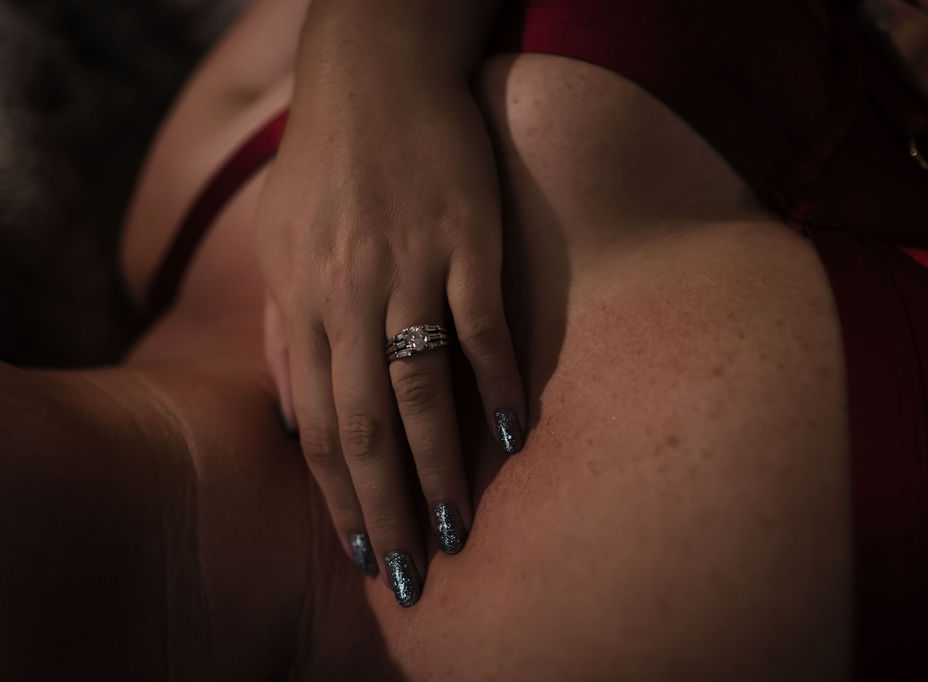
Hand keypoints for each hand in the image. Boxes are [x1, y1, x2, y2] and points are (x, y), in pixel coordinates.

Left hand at [256, 53, 523, 604]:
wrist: (374, 72)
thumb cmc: (324, 163)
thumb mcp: (279, 245)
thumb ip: (284, 334)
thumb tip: (293, 418)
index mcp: (303, 302)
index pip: (319, 425)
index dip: (339, 497)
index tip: (364, 553)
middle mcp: (348, 295)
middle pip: (366, 425)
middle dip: (386, 509)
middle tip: (413, 576)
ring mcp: (410, 268)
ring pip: (420, 389)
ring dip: (439, 467)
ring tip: (458, 529)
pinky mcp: (466, 240)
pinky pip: (481, 326)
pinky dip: (498, 384)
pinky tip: (514, 436)